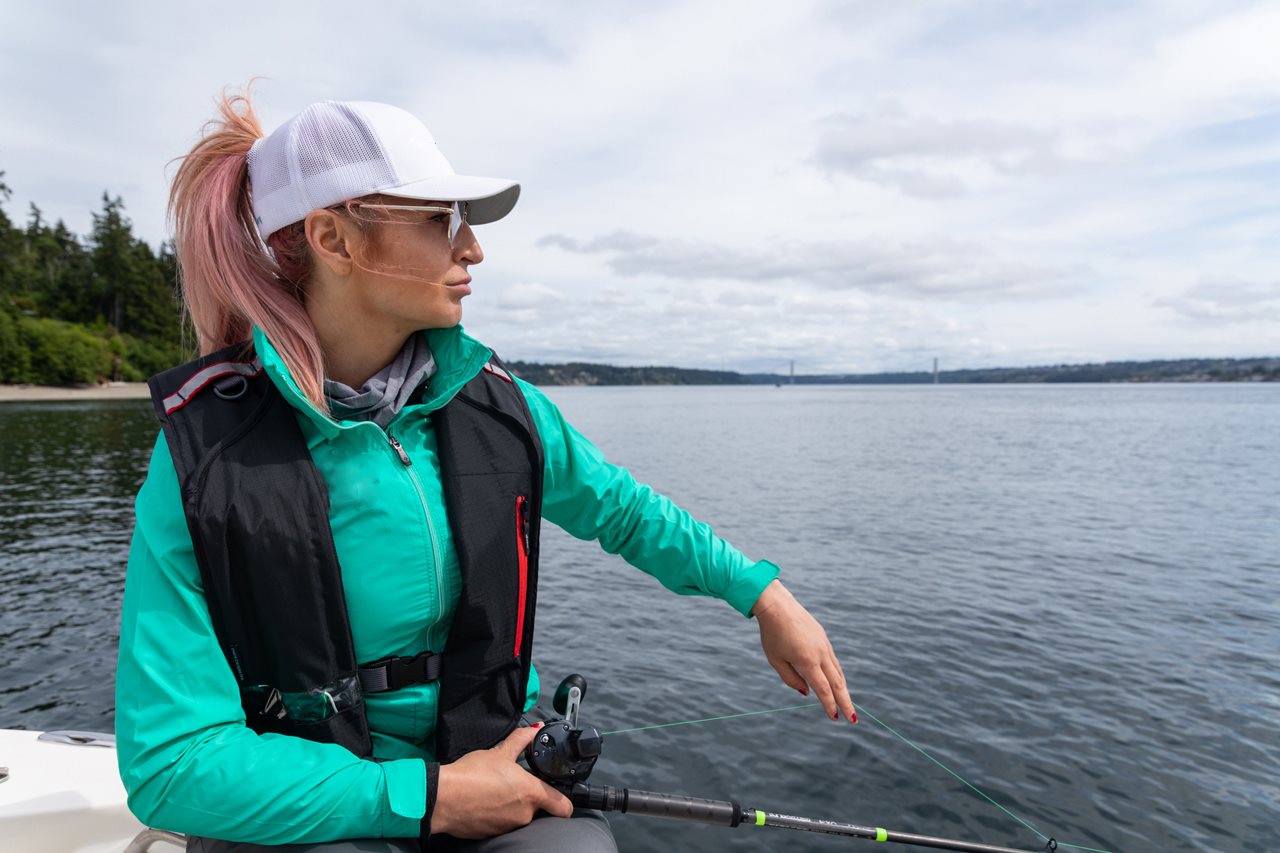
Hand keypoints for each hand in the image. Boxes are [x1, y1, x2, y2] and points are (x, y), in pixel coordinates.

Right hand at [431, 723, 573, 838]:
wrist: (444, 798)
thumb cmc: (471, 775)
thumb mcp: (500, 752)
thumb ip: (521, 740)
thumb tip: (534, 729)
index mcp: (532, 793)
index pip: (563, 806)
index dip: (564, 801)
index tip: (560, 795)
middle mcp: (524, 814)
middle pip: (538, 808)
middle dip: (528, 797)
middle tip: (512, 783)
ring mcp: (509, 827)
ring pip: (518, 816)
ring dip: (511, 805)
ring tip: (494, 790)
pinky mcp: (493, 834)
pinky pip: (502, 823)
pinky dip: (496, 814)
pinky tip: (484, 801)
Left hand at [752, 579, 856, 723]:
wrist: (778, 606)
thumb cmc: (772, 634)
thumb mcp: (776, 660)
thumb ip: (791, 679)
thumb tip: (807, 693)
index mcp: (807, 661)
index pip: (823, 689)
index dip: (830, 705)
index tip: (836, 719)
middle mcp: (820, 654)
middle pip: (837, 683)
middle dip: (845, 702)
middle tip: (853, 720)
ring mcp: (824, 645)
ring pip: (837, 671)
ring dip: (843, 689)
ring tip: (846, 704)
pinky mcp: (823, 638)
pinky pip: (833, 661)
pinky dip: (837, 674)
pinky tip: (837, 682)